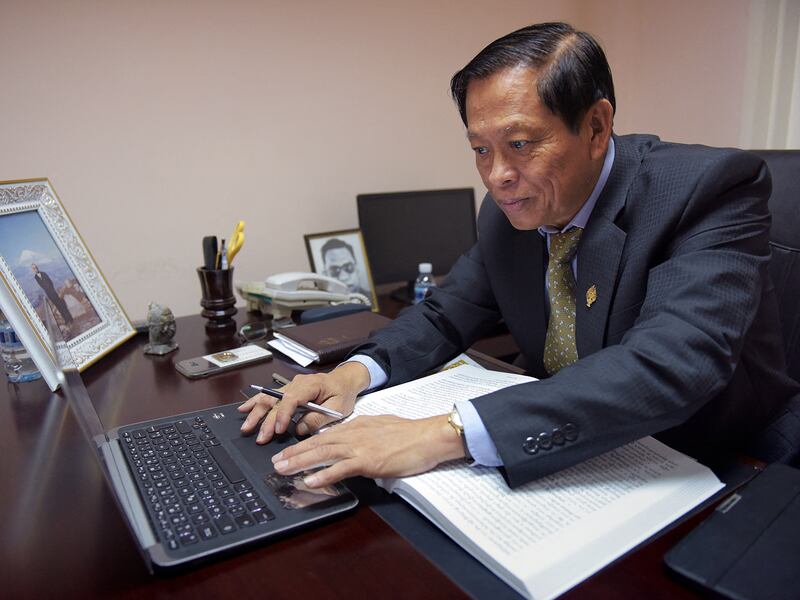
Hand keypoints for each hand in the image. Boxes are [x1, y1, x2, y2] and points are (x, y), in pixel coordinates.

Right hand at [237, 362, 369, 443]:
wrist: (344, 380)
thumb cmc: (342, 392)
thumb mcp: (338, 408)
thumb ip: (318, 418)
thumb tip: (299, 429)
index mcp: (311, 385)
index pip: (292, 399)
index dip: (283, 414)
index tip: (279, 430)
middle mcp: (297, 383)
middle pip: (277, 401)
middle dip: (266, 420)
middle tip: (260, 437)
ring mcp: (290, 386)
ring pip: (269, 398)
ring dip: (256, 413)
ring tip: (246, 426)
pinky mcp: (287, 391)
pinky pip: (269, 396)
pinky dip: (255, 403)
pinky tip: (244, 409)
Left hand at [270, 413, 465, 487]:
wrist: (428, 436)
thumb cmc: (410, 434)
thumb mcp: (382, 428)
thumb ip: (365, 435)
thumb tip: (355, 444)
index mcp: (357, 426)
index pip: (325, 435)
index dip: (304, 443)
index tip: (289, 451)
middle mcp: (354, 434)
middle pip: (318, 443)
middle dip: (294, 453)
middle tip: (276, 461)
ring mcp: (360, 447)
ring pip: (323, 453)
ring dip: (300, 462)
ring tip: (282, 469)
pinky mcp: (368, 460)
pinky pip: (340, 468)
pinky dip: (323, 474)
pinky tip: (310, 480)